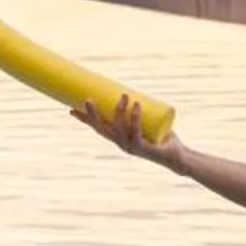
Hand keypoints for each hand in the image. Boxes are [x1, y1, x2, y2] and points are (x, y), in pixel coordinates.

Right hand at [70, 94, 184, 169]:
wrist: (176, 156)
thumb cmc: (160, 137)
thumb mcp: (146, 121)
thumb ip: (138, 109)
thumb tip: (131, 89)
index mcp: (118, 138)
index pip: (97, 128)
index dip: (83, 119)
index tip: (70, 108)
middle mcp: (121, 144)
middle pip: (102, 129)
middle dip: (93, 114)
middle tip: (87, 98)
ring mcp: (130, 147)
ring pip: (119, 128)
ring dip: (119, 110)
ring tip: (124, 95)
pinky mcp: (143, 148)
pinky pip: (136, 130)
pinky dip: (135, 117)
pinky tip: (136, 105)